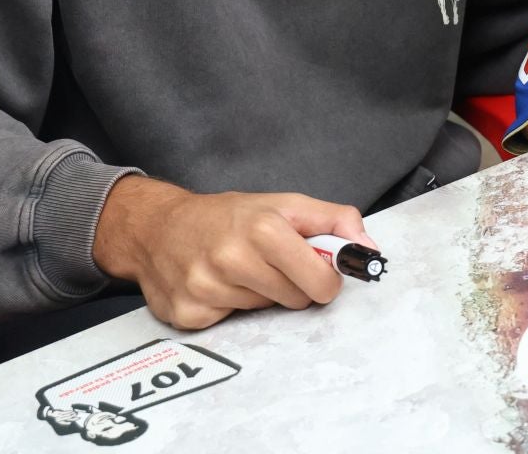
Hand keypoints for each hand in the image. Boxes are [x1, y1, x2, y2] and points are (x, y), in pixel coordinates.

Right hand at [92, 177, 377, 329]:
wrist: (158, 227)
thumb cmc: (228, 216)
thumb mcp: (285, 204)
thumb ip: (334, 221)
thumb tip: (369, 250)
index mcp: (263, 228)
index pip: (320, 280)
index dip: (325, 278)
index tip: (318, 271)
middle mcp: (231, 258)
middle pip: (295, 300)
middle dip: (292, 286)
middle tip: (271, 265)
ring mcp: (206, 288)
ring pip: (264, 312)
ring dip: (260, 296)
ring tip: (240, 270)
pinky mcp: (188, 314)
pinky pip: (231, 324)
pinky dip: (230, 309)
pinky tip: (218, 286)